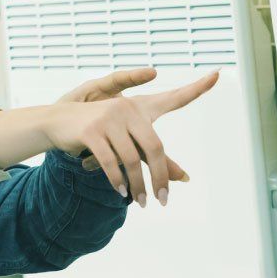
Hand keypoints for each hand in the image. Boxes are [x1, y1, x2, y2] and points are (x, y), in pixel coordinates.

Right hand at [0, 71, 218, 205]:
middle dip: (160, 177)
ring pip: (131, 160)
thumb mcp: (130, 143)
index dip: (197, 87)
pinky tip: (121, 192)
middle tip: (163, 200)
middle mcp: (128, 109)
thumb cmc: (99, 132)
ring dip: (137, 186)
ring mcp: (109, 118)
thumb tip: (185, 178)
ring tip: (141, 203)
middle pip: (155, 147)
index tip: (218, 74)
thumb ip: (157, 159)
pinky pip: (110, 161)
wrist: (59, 123)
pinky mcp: (91, 131)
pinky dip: (117, 180)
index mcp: (141, 108)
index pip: (175, 98)